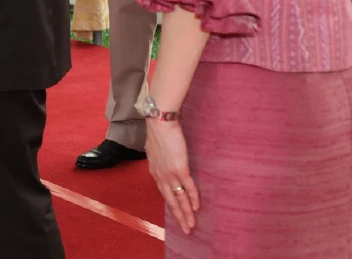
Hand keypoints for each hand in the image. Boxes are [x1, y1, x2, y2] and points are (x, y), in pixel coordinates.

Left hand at [145, 120, 199, 235]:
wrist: (160, 122)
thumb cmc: (158, 131)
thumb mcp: (154, 148)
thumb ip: (159, 157)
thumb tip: (162, 157)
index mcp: (155, 171)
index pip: (163, 192)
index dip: (171, 204)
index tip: (176, 214)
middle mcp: (161, 175)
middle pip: (170, 201)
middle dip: (178, 216)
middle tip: (185, 229)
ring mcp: (170, 174)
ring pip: (179, 198)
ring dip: (186, 213)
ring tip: (191, 225)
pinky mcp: (180, 169)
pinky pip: (188, 187)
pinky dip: (192, 198)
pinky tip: (197, 208)